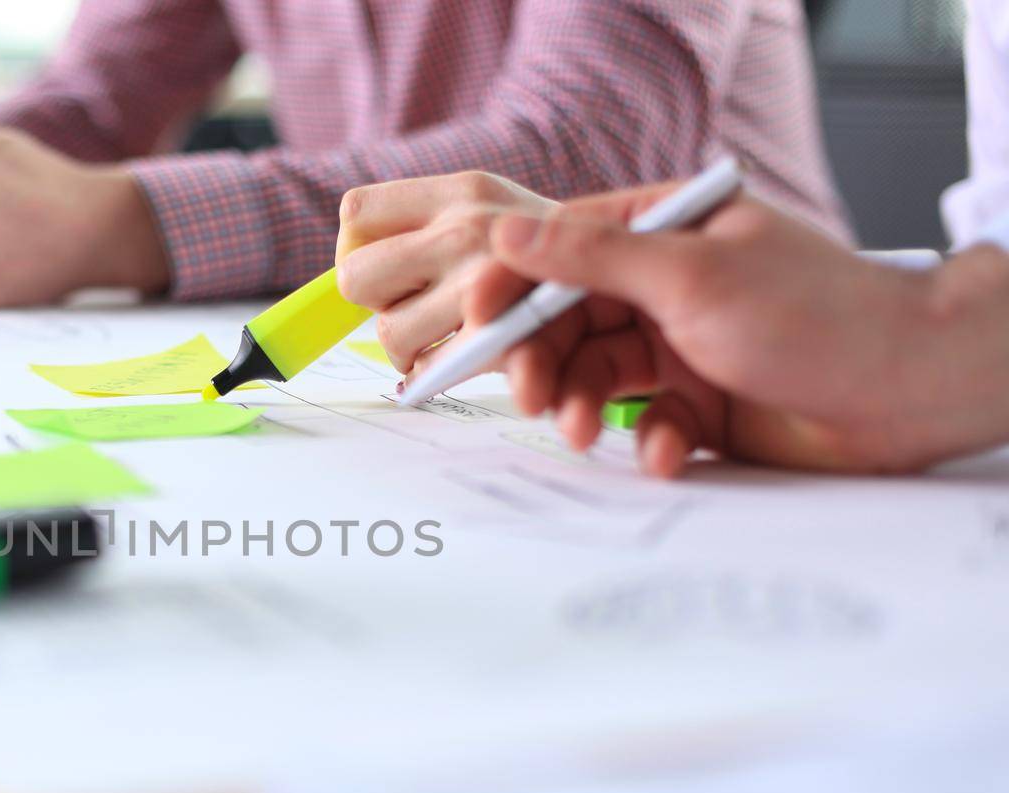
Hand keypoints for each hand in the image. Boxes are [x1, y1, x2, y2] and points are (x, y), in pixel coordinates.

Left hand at [334, 171, 554, 370]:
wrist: (662, 283)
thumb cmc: (572, 264)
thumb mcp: (506, 213)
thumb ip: (444, 225)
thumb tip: (355, 260)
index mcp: (466, 190)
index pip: (356, 213)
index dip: (359, 247)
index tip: (386, 270)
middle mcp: (468, 230)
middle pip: (353, 278)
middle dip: (376, 302)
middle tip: (412, 310)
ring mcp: (481, 287)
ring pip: (387, 336)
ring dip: (410, 349)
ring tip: (446, 343)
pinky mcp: (495, 344)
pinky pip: (425, 374)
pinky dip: (432, 379)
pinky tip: (457, 367)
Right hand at [432, 187, 1008, 475]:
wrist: (908, 393)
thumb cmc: (816, 315)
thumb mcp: (690, 276)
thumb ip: (591, 256)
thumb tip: (507, 232)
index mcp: (665, 232)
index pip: (561, 249)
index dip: (512, 286)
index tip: (476, 322)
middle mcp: (667, 287)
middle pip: (567, 322)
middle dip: (543, 362)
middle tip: (530, 397)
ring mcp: (681, 347)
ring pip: (597, 378)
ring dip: (586, 408)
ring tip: (590, 433)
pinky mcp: (700, 405)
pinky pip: (646, 425)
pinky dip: (650, 443)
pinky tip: (672, 452)